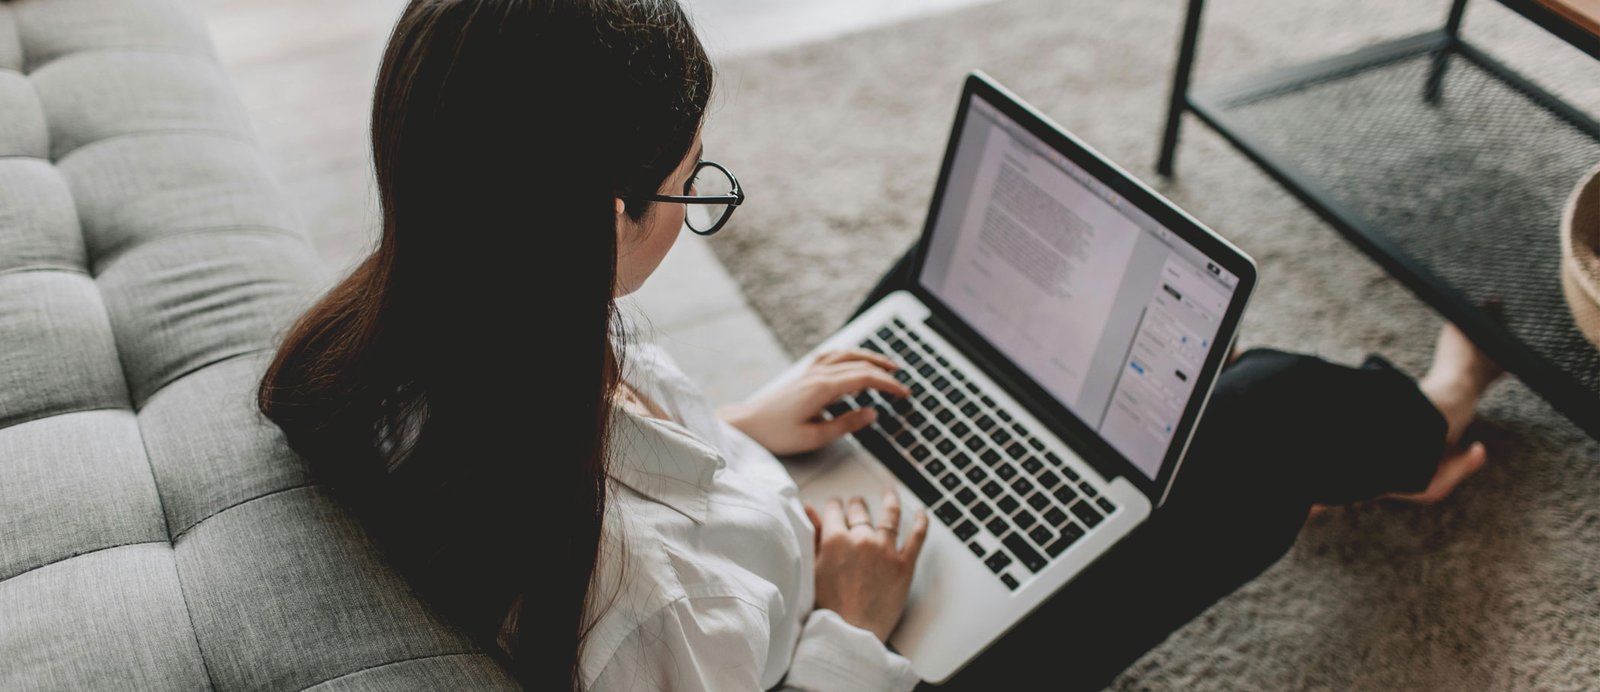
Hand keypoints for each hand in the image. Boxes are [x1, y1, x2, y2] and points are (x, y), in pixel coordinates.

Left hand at [720, 349, 909, 455]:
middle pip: (859, 364)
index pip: (865, 378)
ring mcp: (810, 371)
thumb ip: (846, 424)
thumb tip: (872, 413)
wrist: (747, 424)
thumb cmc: (776, 434)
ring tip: (887, 365)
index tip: (904, 393)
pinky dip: (849, 355)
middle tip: (902, 382)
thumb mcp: (814, 437)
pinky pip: (832, 356)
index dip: (888, 385)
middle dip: (885, 371)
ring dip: (870, 357)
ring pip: (846, 355)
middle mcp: (817, 374)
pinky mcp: (804, 374)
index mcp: (823, 388)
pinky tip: (854, 359)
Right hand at [805, 488, 929, 641]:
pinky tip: (922, 513)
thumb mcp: (812, 568)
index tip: (835, 507)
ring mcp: (885, 550)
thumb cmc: (828, 608)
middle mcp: (862, 539)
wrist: (850, 634)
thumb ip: (812, 536)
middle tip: (856, 504)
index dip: (834, 507)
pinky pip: (917, 537)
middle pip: (860, 510)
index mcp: (835, 539)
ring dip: (889, 501)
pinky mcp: (904, 565)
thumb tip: (809, 510)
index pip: (835, 510)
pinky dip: (921, 521)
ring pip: (890, 515)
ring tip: (889, 494)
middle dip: (856, 505)